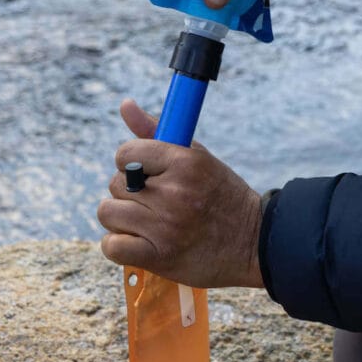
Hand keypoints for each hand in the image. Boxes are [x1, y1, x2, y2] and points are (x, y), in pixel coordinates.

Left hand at [98, 99, 263, 288]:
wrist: (252, 243)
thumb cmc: (220, 195)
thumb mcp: (196, 156)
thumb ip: (156, 130)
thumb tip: (125, 104)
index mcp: (184, 162)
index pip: (126, 153)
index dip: (130, 162)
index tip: (144, 173)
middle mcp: (174, 193)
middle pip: (115, 184)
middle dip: (128, 191)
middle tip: (152, 200)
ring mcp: (165, 226)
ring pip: (109, 213)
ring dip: (121, 218)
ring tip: (143, 221)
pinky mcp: (159, 256)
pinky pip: (112, 246)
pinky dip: (117, 246)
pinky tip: (135, 242)